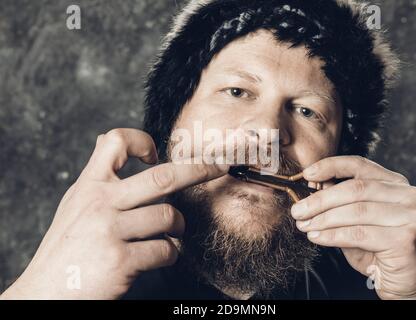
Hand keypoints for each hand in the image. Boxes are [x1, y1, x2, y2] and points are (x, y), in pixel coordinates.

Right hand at [0, 128, 227, 298]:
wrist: (46, 292)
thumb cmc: (66, 247)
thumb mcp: (74, 203)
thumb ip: (95, 175)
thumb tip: (106, 139)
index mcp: (89, 185)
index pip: (115, 142)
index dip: (141, 140)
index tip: (156, 153)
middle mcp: (100, 203)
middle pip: (163, 177)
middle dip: (200, 169)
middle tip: (219, 167)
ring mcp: (110, 230)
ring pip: (169, 216)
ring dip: (178, 226)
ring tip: (171, 232)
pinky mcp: (121, 259)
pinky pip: (165, 249)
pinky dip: (170, 253)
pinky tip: (160, 256)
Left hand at [291, 156, 415, 299]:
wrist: (407, 284)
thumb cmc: (378, 250)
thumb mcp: (355, 222)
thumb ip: (339, 203)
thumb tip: (312, 185)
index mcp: (395, 184)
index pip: (359, 165)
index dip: (330, 166)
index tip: (307, 174)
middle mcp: (407, 195)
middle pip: (355, 189)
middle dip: (320, 200)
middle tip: (298, 210)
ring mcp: (410, 216)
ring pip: (355, 211)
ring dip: (323, 219)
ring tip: (304, 226)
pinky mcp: (406, 239)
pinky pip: (358, 234)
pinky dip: (332, 235)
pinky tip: (317, 238)